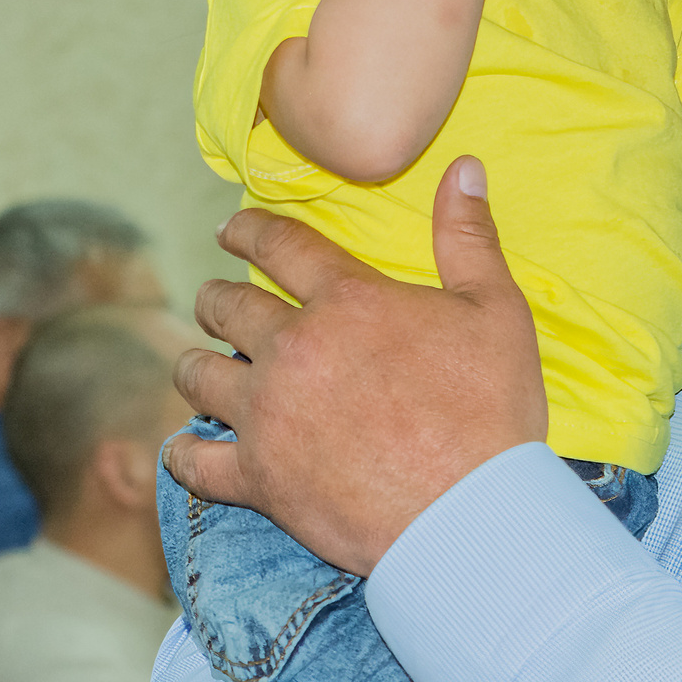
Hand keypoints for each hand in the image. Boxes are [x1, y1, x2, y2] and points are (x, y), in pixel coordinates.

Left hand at [161, 157, 547, 575]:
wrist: (470, 514)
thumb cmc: (491, 410)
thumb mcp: (496, 311)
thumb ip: (469, 237)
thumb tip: (464, 167)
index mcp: (347, 300)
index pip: (279, 245)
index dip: (249, 229)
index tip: (231, 229)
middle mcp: (293, 348)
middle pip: (226, 306)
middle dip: (215, 298)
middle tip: (216, 301)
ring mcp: (268, 415)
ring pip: (199, 376)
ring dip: (196, 366)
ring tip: (202, 368)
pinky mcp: (258, 478)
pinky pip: (195, 461)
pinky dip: (185, 453)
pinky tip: (187, 448)